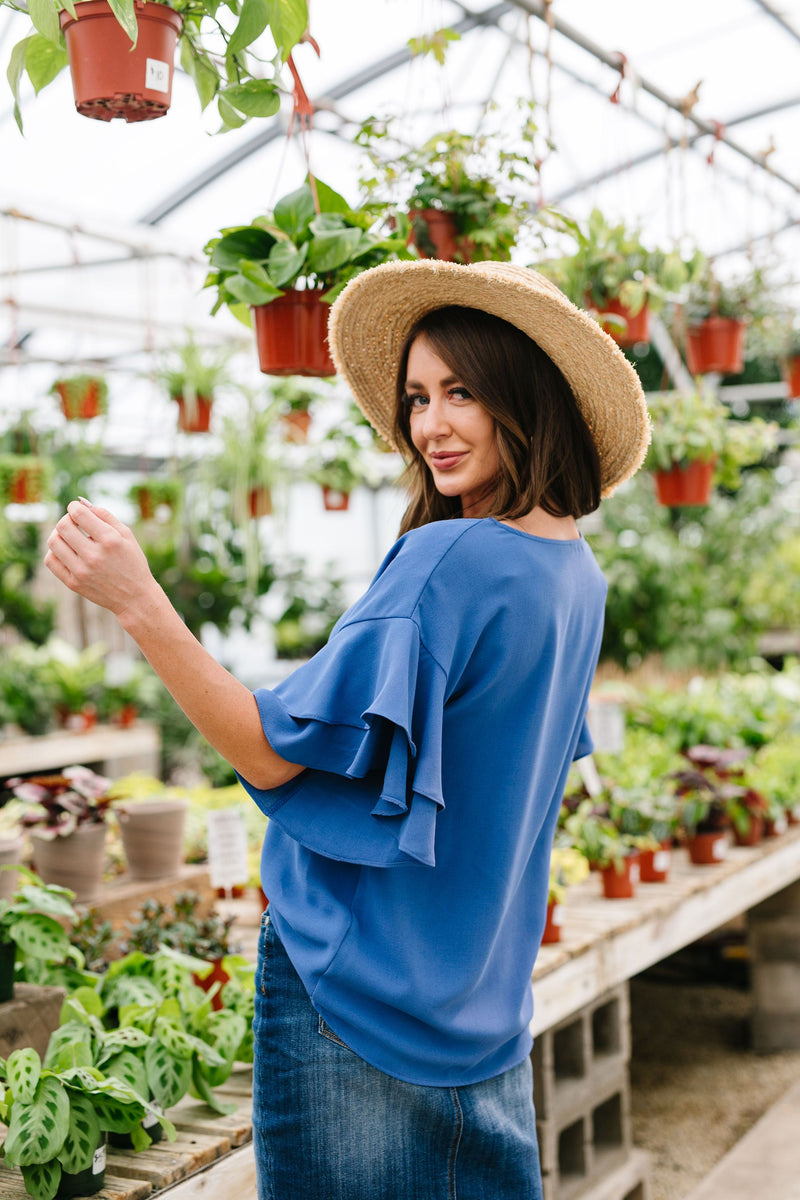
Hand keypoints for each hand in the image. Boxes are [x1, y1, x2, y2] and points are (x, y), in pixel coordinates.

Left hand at [45, 499, 160, 621]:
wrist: (134, 597)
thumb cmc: (131, 562)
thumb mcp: (127, 535)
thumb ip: (105, 515)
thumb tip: (80, 502)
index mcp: (110, 541)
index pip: (79, 514)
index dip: (74, 507)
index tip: (76, 509)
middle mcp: (94, 556)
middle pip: (63, 526)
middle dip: (66, 519)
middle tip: (73, 522)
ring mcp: (82, 571)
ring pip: (53, 542)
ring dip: (58, 533)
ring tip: (68, 536)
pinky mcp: (73, 583)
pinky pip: (51, 560)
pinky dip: (55, 551)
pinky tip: (66, 551)